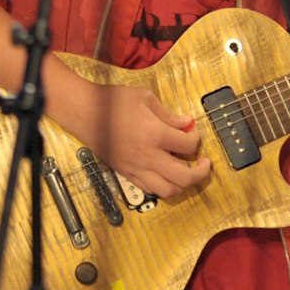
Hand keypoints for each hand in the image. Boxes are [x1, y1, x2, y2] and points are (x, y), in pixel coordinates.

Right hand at [87, 84, 212, 199]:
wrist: (84, 113)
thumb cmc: (113, 101)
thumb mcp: (145, 98)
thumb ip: (168, 114)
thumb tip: (186, 123)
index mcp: (155, 134)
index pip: (187, 145)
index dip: (196, 139)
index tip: (193, 131)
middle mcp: (148, 156)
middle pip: (184, 177)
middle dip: (200, 173)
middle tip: (205, 164)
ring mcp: (136, 169)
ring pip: (168, 191)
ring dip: (183, 185)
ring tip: (188, 173)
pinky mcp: (126, 174)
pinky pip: (150, 189)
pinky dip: (163, 186)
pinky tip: (166, 174)